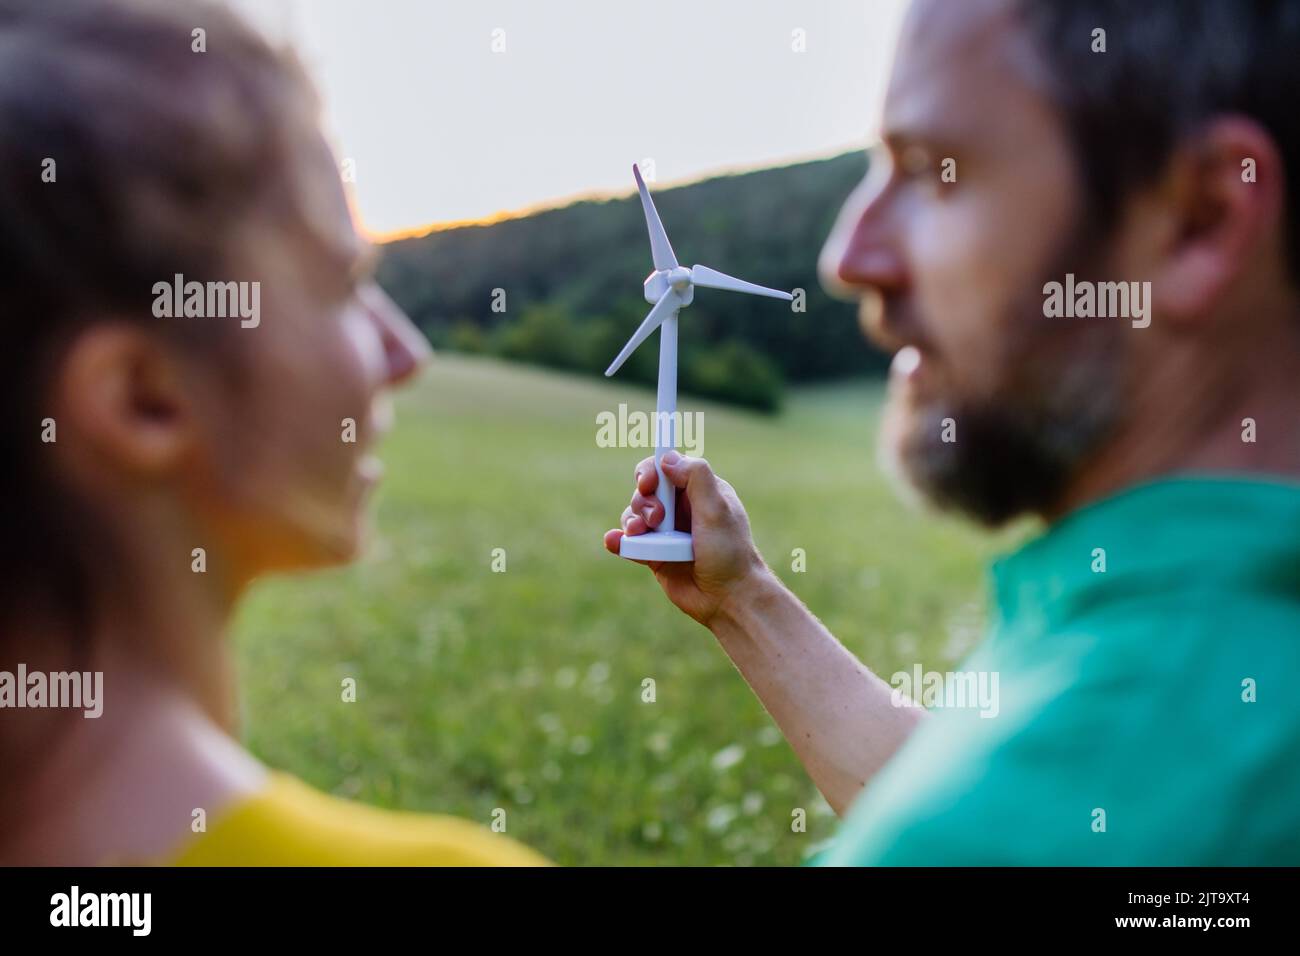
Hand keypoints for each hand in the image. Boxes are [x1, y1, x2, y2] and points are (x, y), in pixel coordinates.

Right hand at [604, 451, 766, 625]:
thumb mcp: (717, 509)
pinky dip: (619, 540)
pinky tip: (614, 541)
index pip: (667, 468)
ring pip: (634, 515)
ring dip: (631, 521)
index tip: (648, 483)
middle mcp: (682, 509)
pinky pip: (629, 542)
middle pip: (645, 491)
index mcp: (700, 491)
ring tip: (639, 534)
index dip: (651, 471)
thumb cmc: (729, 553)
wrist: (728, 599)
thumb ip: (696, 477)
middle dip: (644, 502)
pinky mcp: (654, 555)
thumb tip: (666, 458)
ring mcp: (666, 532)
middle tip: (658, 520)